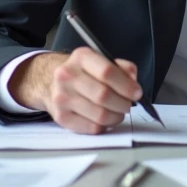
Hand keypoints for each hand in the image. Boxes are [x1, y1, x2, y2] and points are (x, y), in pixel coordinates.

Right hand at [13, 47, 141, 134]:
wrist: (49, 81)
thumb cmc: (82, 72)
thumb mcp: (100, 60)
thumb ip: (121, 67)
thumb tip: (133, 81)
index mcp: (81, 57)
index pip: (107, 72)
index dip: (126, 85)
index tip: (137, 93)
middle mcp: (67, 76)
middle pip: (103, 95)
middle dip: (123, 104)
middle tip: (128, 105)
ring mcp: (62, 97)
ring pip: (99, 115)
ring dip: (116, 117)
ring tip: (118, 113)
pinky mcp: (61, 117)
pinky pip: (91, 128)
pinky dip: (104, 126)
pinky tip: (105, 119)